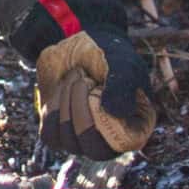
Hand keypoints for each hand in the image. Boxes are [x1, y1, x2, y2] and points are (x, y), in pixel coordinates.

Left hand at [13, 0, 155, 160]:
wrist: (79, 39)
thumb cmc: (108, 51)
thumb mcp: (121, 63)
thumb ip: (122, 86)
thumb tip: (117, 113)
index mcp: (137, 123)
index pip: (125, 142)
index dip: (108, 121)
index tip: (97, 91)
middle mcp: (112, 137)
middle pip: (93, 149)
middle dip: (82, 112)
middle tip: (84, 80)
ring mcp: (84, 138)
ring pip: (69, 142)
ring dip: (68, 103)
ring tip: (77, 77)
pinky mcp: (60, 131)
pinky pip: (50, 134)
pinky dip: (53, 108)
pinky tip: (64, 86)